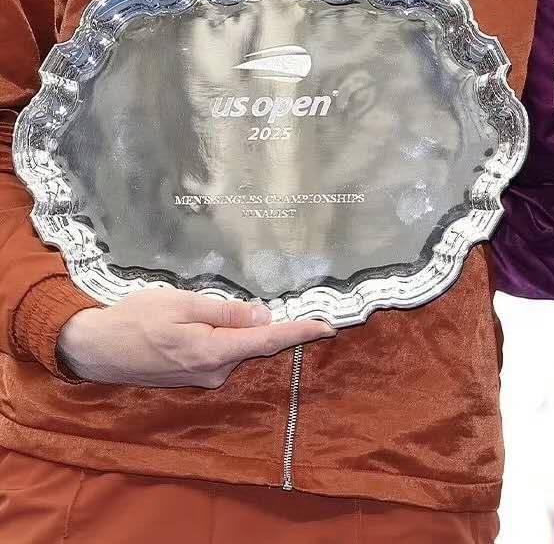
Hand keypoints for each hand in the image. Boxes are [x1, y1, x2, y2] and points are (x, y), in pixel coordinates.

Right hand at [57, 287, 334, 387]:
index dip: (301, 333)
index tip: (330, 326)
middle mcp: (214, 372)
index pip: (268, 343)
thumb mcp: (183, 304)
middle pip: (256, 346)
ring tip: (237, 305)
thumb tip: (263, 318)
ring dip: (246, 330)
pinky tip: (220, 321)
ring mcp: (203, 378)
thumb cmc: (137, 319)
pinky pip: (223, 353)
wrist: (97, 349)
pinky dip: (230, 337)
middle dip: (275, 326)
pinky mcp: (193, 375)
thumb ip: (225, 312)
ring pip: (238, 348)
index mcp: (213, 353)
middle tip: (296, 303)